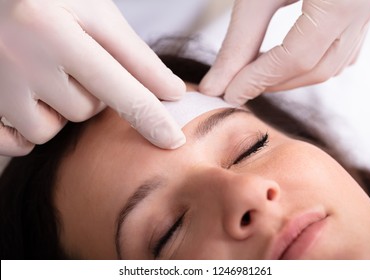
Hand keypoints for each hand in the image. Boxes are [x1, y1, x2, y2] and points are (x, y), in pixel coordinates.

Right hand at [0, 0, 185, 156]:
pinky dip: (32, 126)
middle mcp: (19, 61)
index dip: (150, 117)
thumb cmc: (49, 1)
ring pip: (52, 130)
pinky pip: (20, 143)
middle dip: (89, 93)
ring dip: (59, 110)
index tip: (173, 141)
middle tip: (71, 62)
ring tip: (45, 74)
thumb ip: (135, 56)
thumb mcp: (95, 14)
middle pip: (85, 111)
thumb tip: (173, 93)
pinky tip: (27, 98)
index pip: (118, 89)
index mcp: (52, 31)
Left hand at [200, 0, 369, 105]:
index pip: (296, 57)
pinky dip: (312, 63)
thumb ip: (239, 39)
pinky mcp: (365, 8)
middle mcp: (366, 5)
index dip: (259, 80)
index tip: (228, 93)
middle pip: (315, 68)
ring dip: (290, 76)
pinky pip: (343, 51)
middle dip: (273, 82)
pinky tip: (289, 62)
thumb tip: (216, 84)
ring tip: (256, 75)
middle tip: (237, 86)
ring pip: (331, 65)